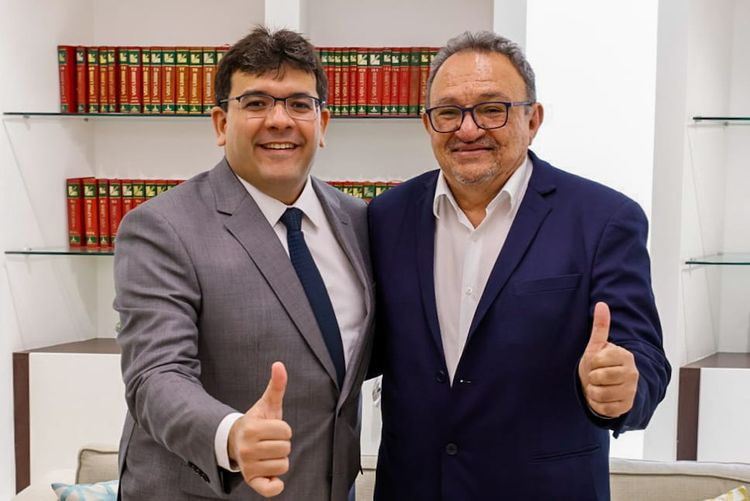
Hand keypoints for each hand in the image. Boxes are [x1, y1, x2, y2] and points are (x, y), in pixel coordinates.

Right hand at [228, 362, 291, 497]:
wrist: (236, 442)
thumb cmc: (257, 422)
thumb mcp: (267, 404)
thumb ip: (276, 385)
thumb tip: (279, 364)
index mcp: (252, 429)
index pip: (286, 431)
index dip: (283, 429)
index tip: (272, 429)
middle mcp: (247, 449)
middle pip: (286, 449)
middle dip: (281, 444)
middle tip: (269, 441)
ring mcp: (248, 466)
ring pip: (283, 466)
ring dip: (279, 460)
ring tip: (267, 453)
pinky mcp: (251, 481)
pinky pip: (271, 489)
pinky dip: (275, 486)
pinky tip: (272, 476)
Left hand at [578, 302, 638, 417]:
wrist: (606, 387)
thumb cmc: (599, 365)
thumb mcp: (597, 345)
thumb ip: (600, 326)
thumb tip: (601, 304)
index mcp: (625, 356)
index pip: (598, 360)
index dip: (592, 362)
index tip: (597, 362)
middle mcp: (632, 374)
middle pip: (598, 377)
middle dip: (592, 378)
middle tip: (597, 376)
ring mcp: (631, 391)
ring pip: (600, 393)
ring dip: (593, 391)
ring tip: (598, 386)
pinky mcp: (627, 407)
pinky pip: (603, 408)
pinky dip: (596, 404)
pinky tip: (602, 398)